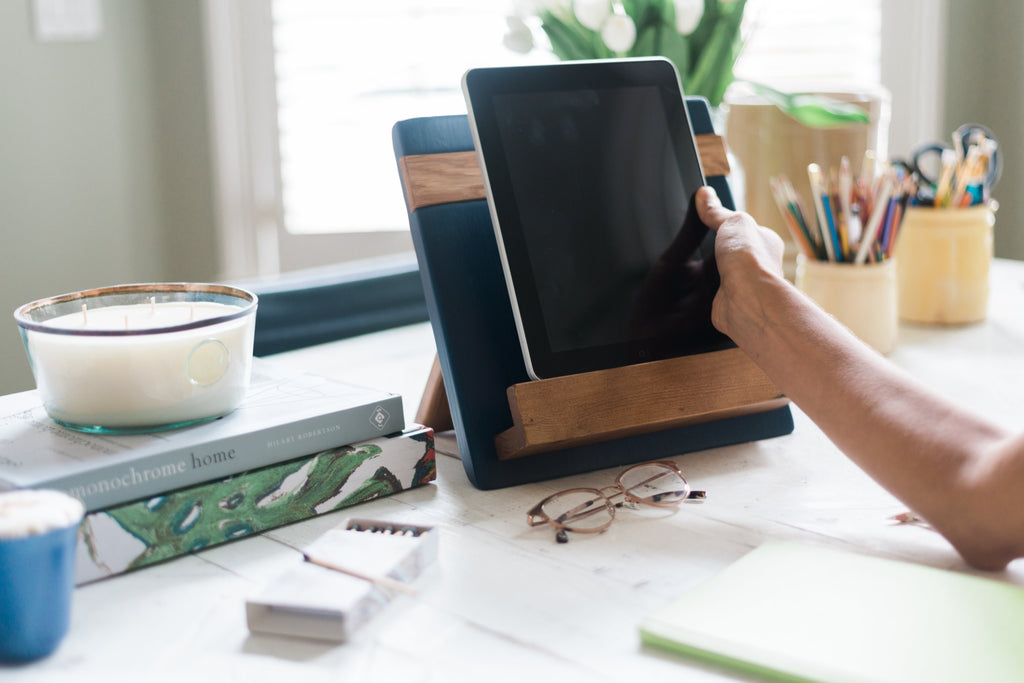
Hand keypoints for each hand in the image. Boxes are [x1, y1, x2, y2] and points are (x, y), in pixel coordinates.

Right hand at [695, 186, 785, 336]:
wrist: (747, 298)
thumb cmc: (749, 259)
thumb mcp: (732, 222)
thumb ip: (717, 211)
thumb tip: (704, 194)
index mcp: (766, 242)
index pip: (744, 230)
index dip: (726, 225)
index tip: (708, 220)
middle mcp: (759, 265)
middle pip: (731, 252)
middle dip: (715, 249)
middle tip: (697, 244)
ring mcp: (744, 285)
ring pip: (721, 273)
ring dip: (707, 271)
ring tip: (691, 264)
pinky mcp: (728, 302)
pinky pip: (712, 292)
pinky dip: (702, 289)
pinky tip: (694, 285)